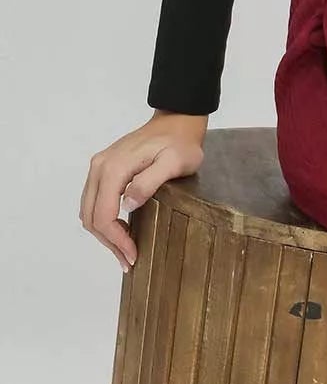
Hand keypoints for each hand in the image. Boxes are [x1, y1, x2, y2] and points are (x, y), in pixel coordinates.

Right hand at [81, 113, 206, 273]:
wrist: (175, 123)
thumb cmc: (180, 143)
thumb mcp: (174, 162)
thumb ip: (150, 181)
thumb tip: (128, 204)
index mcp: (114, 168)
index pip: (103, 214)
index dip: (116, 240)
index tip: (133, 255)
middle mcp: (99, 168)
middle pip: (91, 216)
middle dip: (108, 243)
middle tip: (129, 261)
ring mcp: (99, 168)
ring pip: (89, 211)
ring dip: (104, 234)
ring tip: (124, 252)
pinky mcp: (103, 170)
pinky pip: (95, 202)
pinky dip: (103, 221)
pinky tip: (120, 232)